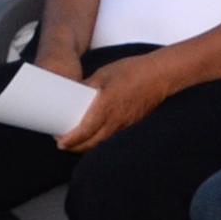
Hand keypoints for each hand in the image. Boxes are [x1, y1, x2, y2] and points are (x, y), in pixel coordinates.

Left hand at [59, 51, 182, 153]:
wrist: (159, 76)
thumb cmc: (132, 72)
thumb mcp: (104, 74)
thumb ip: (88, 86)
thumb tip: (73, 92)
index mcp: (106, 107)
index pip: (85, 131)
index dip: (71, 140)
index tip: (60, 142)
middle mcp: (115, 120)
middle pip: (91, 143)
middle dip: (75, 147)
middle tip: (62, 144)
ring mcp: (124, 125)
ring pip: (101, 143)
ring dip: (87, 146)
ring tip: (75, 143)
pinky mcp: (130, 125)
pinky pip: (112, 138)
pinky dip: (100, 141)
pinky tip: (94, 137)